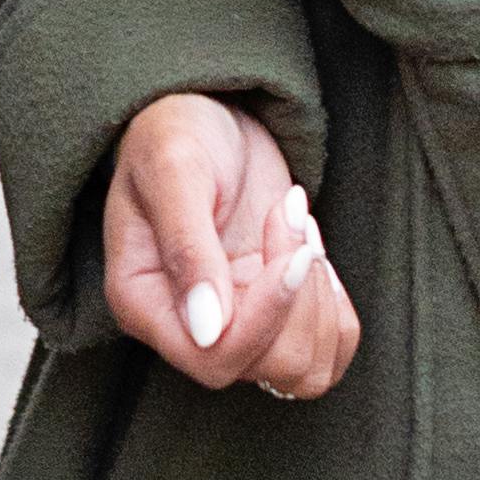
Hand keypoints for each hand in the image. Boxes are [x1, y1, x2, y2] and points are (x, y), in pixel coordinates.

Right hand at [104, 93, 360, 398]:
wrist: (207, 111)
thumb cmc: (176, 131)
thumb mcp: (175, 170)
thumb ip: (187, 248)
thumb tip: (207, 330)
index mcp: (143, 302)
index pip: (215, 359)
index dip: (266, 317)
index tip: (290, 248)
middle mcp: (187, 328)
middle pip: (270, 365)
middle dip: (297, 292)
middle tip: (287, 212)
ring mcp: (235, 325)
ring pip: (304, 367)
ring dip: (317, 295)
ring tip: (295, 223)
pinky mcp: (273, 313)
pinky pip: (328, 351)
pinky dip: (336, 307)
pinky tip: (309, 247)